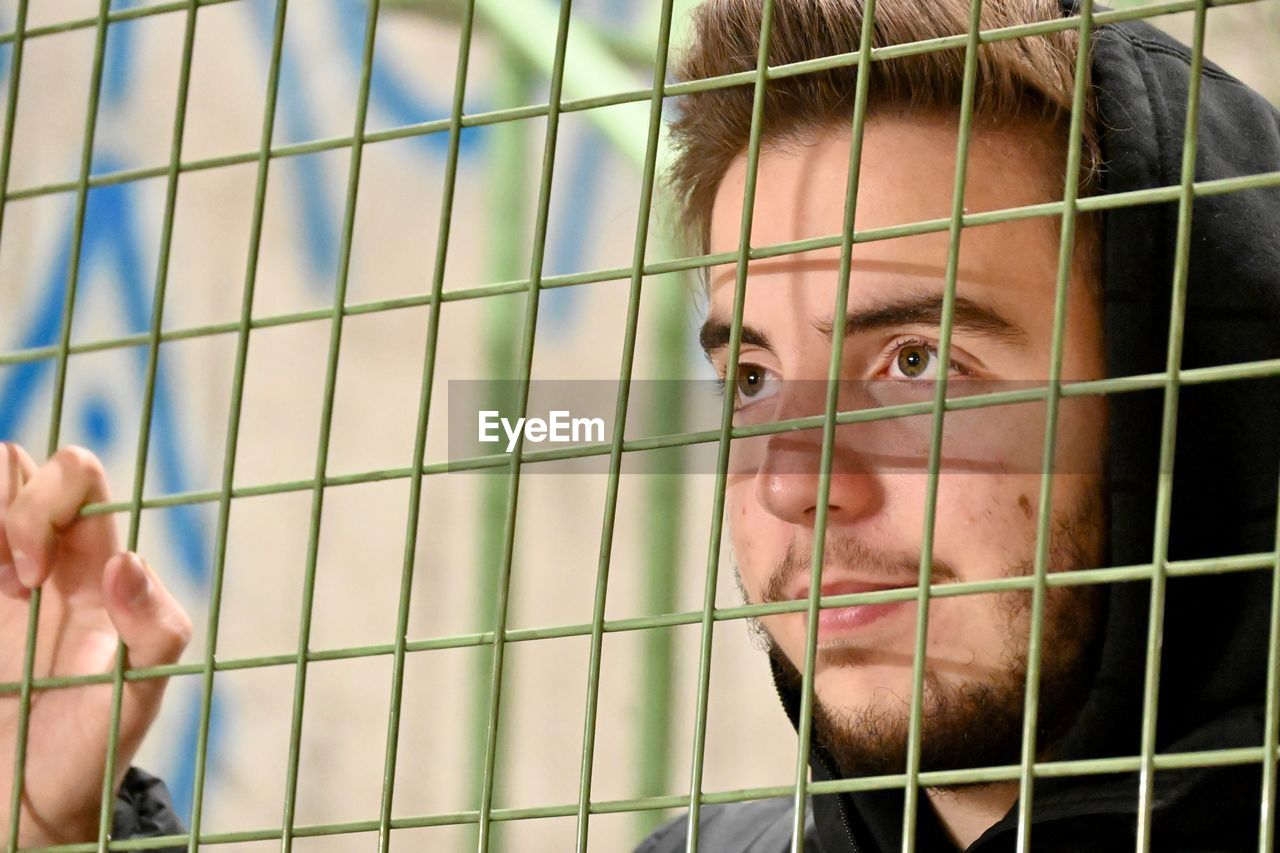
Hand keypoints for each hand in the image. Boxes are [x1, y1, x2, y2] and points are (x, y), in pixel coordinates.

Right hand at [0, 444, 191, 846]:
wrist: (28, 806)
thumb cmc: (90, 750)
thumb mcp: (139, 697)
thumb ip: (155, 632)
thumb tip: (127, 563)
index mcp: (94, 565)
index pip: (77, 476)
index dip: (51, 503)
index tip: (36, 577)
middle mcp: (41, 559)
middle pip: (19, 467)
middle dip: (11, 507)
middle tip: (17, 583)